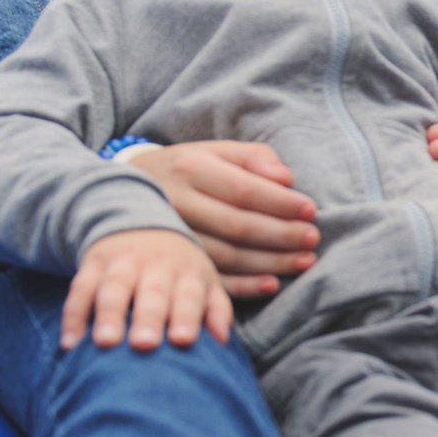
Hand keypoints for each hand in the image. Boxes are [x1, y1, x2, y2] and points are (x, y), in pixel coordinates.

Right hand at [63, 227, 233, 351]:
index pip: (188, 295)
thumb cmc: (177, 269)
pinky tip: (70, 343)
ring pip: (113, 288)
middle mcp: (154, 265)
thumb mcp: (203, 281)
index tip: (183, 340)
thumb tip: (223, 340)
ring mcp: (120, 263)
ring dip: (108, 315)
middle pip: (151, 293)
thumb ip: (216, 309)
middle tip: (144, 344)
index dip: (186, 316)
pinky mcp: (92, 264)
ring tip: (104, 343)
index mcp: (186, 272)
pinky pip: (79, 290)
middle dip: (147, 318)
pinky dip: (73, 316)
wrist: (138, 223)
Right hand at [126, 141, 319, 299]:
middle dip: (282, 235)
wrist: (125, 191)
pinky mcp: (173, 262)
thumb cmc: (185, 168)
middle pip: (238, 225)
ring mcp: (172, 236)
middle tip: (312, 239)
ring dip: (271, 262)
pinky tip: (272, 284)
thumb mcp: (214, 151)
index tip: (310, 210)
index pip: (244, 190)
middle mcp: (178, 203)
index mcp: (191, 168)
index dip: (281, 203)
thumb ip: (253, 158)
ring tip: (304, 261)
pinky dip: (244, 286)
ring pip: (228, 256)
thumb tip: (287, 178)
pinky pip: (212, 279)